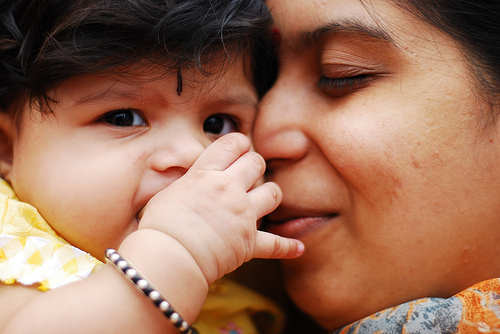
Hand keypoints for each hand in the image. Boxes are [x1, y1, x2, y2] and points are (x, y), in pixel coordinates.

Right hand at [138, 133, 302, 283]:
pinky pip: (276, 244)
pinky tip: (298, 249)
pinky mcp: (250, 242)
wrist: (170, 257)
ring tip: (263, 200)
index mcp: (206, 173)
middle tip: (248, 174)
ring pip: (274, 192)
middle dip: (254, 165)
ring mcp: (243, 214)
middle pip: (257, 163)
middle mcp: (229, 188)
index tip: (239, 149)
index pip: (233, 144)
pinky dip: (287, 247)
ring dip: (270, 194)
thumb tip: (191, 178)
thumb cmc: (160, 226)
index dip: (239, 144)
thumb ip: (186, 183)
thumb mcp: (166, 193)